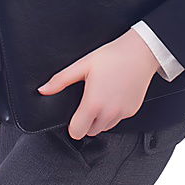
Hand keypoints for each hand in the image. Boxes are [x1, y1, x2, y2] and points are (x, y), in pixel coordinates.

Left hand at [37, 29, 162, 138]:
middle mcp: (109, 112)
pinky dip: (114, 112)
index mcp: (93, 103)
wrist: (140, 52)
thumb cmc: (112, 56)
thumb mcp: (83, 64)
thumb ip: (61, 80)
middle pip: (91, 131)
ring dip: (100, 118)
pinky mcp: (132, 111)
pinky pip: (119, 119)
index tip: (74, 115)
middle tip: (88, 100)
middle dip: (87, 121)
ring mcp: (122, 113)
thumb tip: (43, 90)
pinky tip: (113, 95)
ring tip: (101, 96)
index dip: (73, 125)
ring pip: (105, 127)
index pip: (77, 132)